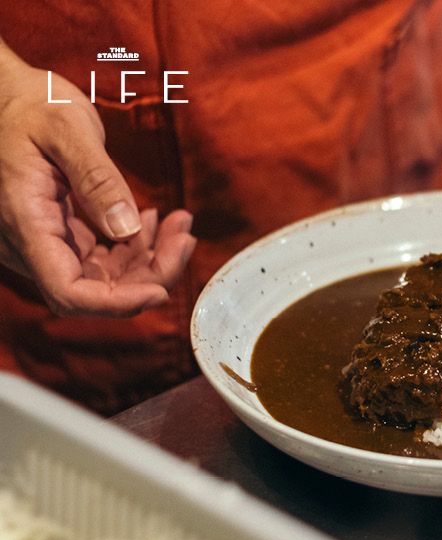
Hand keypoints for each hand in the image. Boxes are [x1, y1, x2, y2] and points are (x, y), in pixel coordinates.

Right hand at [0, 42, 195, 317]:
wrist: (6, 95)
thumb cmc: (31, 104)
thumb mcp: (67, 128)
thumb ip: (96, 178)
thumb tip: (126, 229)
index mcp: (24, 220)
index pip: (67, 290)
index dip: (116, 303)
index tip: (161, 291)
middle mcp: (27, 241)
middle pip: (93, 290)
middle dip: (148, 275)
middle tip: (186, 237)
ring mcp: (42, 241)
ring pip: (101, 278)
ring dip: (147, 261)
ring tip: (178, 224)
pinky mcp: (57, 234)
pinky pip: (99, 259)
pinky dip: (133, 249)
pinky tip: (152, 221)